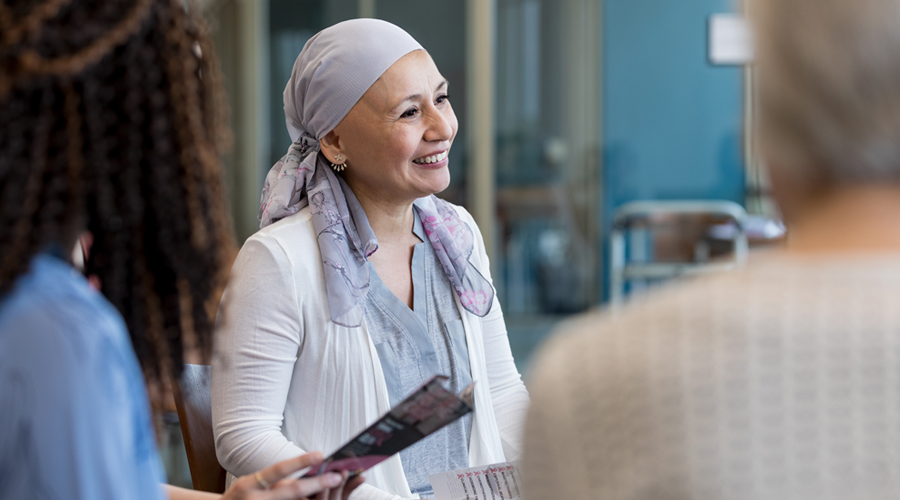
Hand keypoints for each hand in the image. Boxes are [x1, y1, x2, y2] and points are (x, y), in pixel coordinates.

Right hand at [223, 452, 363, 499]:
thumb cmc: (240, 497)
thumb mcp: (250, 483)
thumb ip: (274, 480)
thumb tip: (308, 473)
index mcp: (250, 484)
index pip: (278, 470)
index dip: (299, 461)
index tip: (321, 454)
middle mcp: (256, 499)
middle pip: (292, 491)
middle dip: (317, 484)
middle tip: (337, 477)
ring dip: (314, 498)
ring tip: (334, 493)